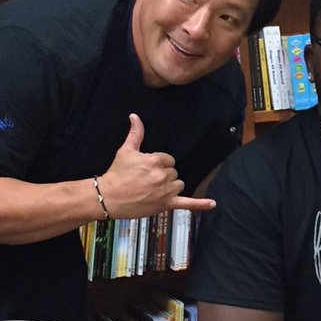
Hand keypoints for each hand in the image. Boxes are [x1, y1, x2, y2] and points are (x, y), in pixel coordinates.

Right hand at [98, 114, 215, 218]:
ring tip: (154, 190)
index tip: (147, 169)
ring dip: (171, 186)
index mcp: (155, 160)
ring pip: (179, 184)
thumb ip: (136, 133)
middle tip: (146, 180)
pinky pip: (187, 203)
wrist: (108, 197)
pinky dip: (200, 204)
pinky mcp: (166, 204)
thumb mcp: (125, 151)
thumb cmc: (116, 174)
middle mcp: (162, 175)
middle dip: (163, 175)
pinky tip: (212, 204)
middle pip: (174, 172)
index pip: (168, 159)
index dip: (159, 164)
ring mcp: (165, 191)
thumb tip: (135, 116)